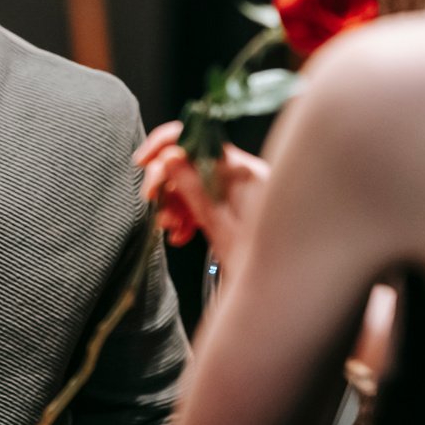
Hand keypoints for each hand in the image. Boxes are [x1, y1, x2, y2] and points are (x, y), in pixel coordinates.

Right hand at [133, 123, 269, 272]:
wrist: (282, 285)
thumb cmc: (257, 259)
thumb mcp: (219, 225)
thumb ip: (194, 189)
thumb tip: (169, 157)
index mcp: (242, 172)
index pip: (199, 139)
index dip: (166, 144)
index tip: (143, 161)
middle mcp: (240, 174)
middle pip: (190, 160)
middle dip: (165, 182)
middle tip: (152, 203)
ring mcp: (235, 189)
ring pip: (191, 182)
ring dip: (173, 203)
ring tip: (171, 228)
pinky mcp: (231, 204)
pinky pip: (201, 198)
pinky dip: (185, 213)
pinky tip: (182, 234)